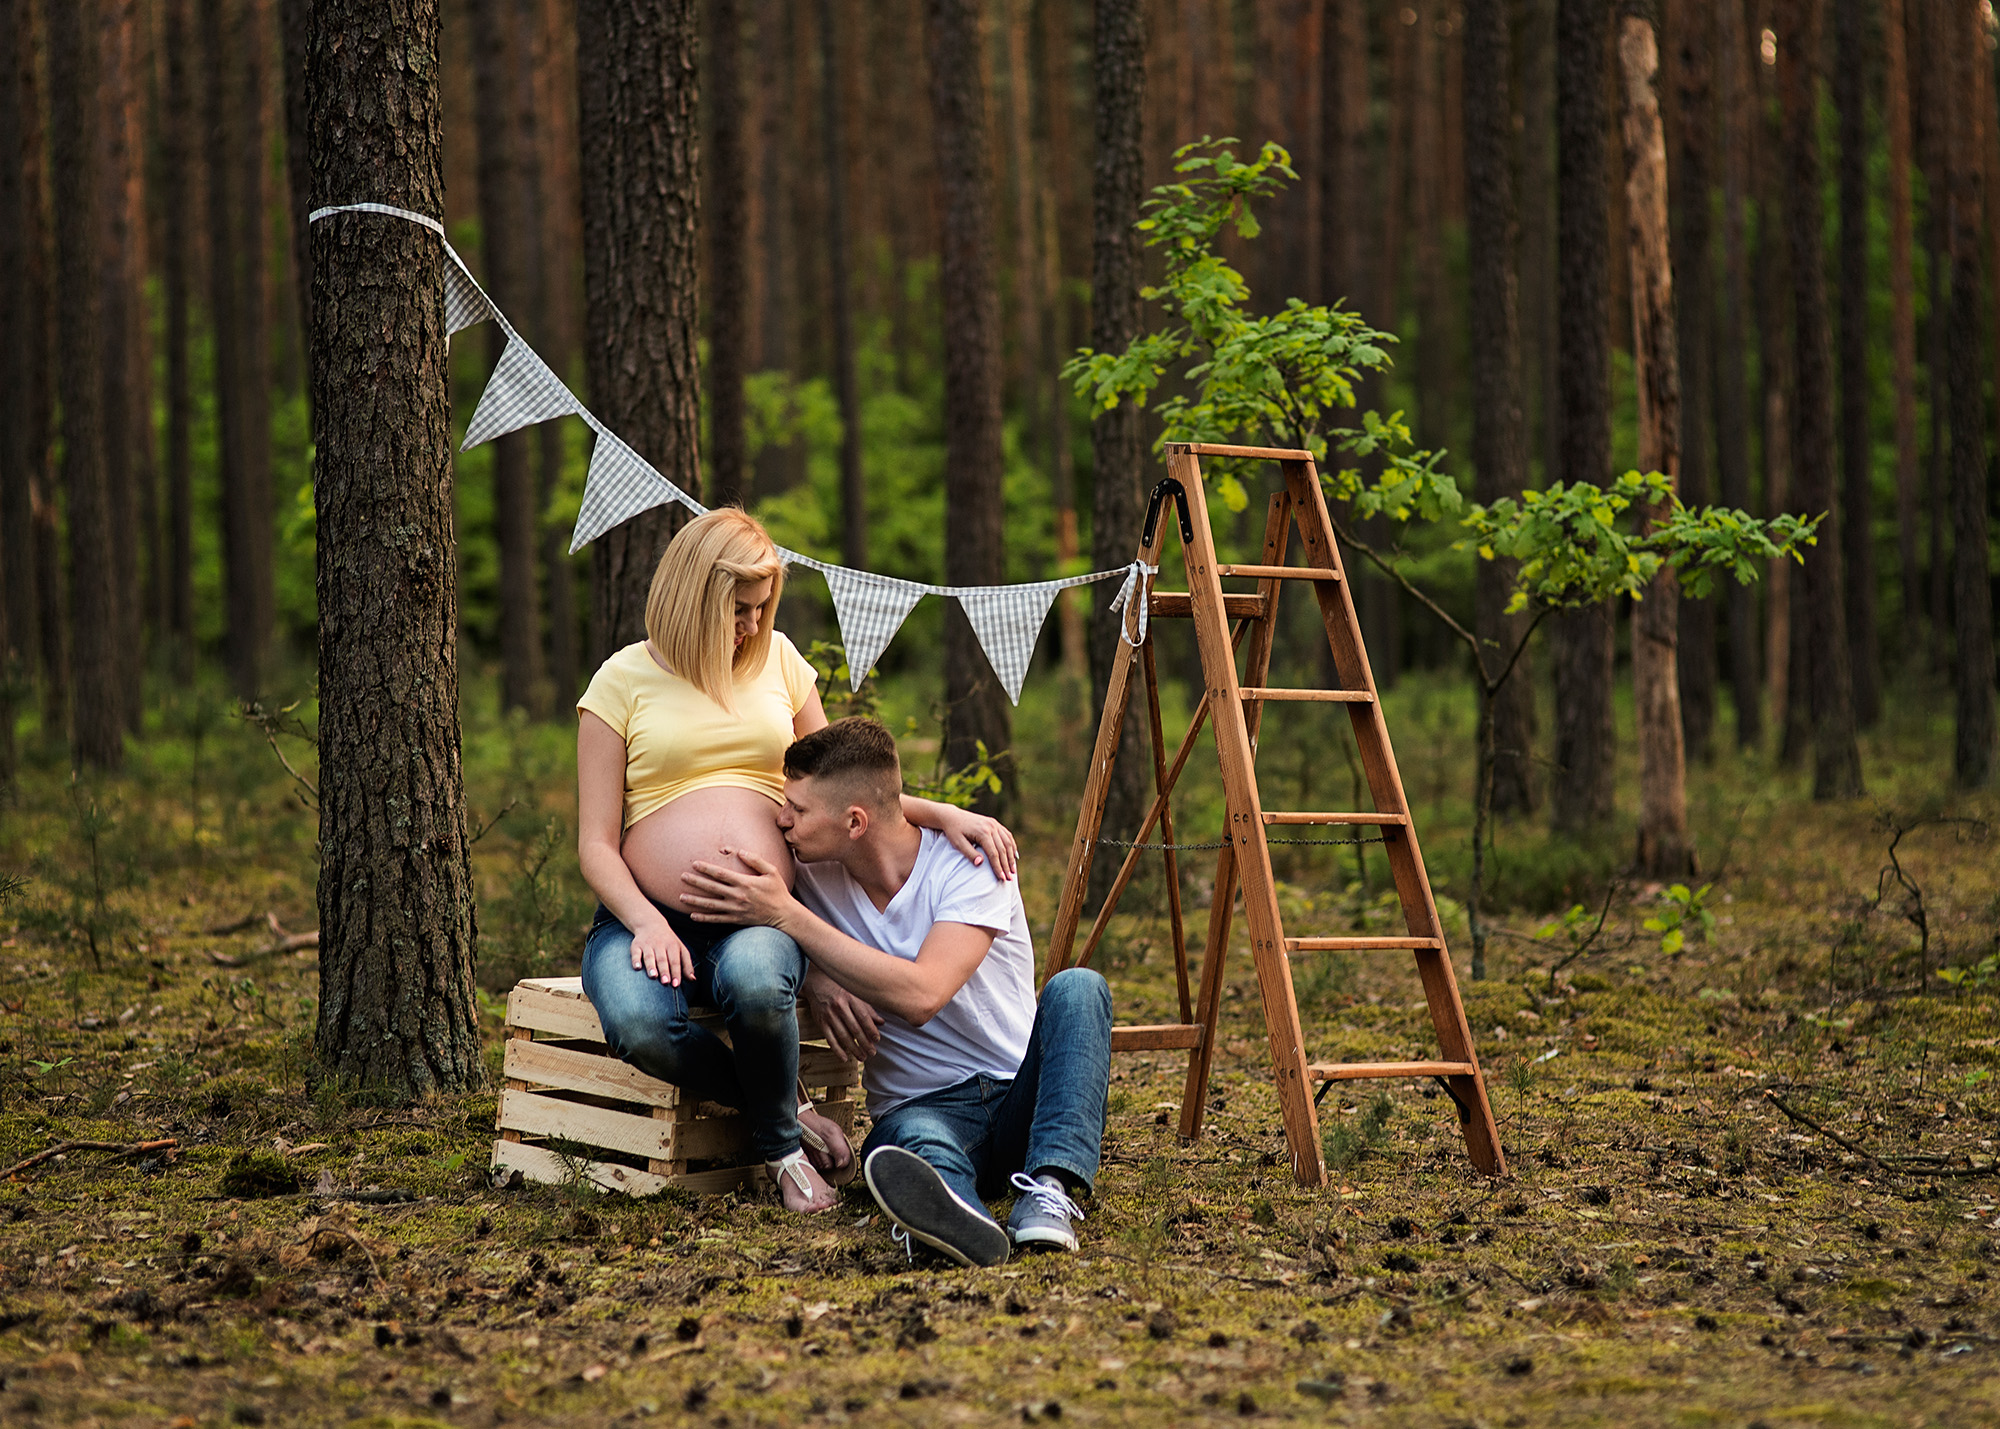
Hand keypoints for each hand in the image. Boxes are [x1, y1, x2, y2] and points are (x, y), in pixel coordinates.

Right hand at [630, 915, 694, 987]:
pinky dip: (635, 960)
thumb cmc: (668, 941)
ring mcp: (648, 945)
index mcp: (673, 946)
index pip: (675, 961)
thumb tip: (693, 979)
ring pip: (649, 956)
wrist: (651, 924)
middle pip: (662, 959)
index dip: (676, 973)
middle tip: (666, 982)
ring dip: (651, 966)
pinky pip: (635, 953)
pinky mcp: (636, 945)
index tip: (676, 984)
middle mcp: (660, 945)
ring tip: (653, 976)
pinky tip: (637, 968)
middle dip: (664, 971)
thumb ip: (687, 965)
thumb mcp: (681, 949)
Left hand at [680, 848, 798, 927]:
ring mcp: (735, 909)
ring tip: (681, 897)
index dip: (706, 868)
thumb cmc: (778, 891)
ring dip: (695, 901)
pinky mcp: (736, 920)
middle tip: (682, 877)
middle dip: (696, 882)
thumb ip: (756, 860)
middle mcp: (737, 896)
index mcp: (745, 882)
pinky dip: (704, 918)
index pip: (721, 874)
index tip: (694, 864)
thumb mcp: (771, 871)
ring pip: (711, 905)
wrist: (784, 915)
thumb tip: (740, 851)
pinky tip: (693, 916)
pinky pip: (717, 919)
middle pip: (712, 888)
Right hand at [803, 966, 883, 1060]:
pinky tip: (845, 1058)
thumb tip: (882, 1022)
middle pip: (854, 1028)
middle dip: (865, 1043)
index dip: (871, 1029)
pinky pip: (830, 1039)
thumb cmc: (840, 989)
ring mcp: (829, 1015)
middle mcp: (840, 1006)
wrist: (817, 982)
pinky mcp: (820, 1022)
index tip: (877, 1040)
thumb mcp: (855, 995)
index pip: (863, 1016)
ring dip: (854, 1049)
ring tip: (862, 1057)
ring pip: (843, 1036)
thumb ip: (868, 1009)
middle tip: (872, 1053)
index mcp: (850, 998)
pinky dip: (837, 1050)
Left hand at [936, 805, 1017, 879]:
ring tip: (1013, 871)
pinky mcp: (995, 823)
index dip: (998, 867)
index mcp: (982, 832)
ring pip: (1008, 842)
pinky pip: (1007, 835)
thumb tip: (980, 864)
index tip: (1002, 878)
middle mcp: (991, 826)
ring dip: (1011, 857)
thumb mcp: (958, 843)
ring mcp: (994, 824)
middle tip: (1009, 879)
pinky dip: (1012, 846)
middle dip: (1006, 865)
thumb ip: (969, 853)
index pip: (993, 853)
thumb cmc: (954, 832)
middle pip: (1003, 849)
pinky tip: (1014, 856)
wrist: (952, 817)